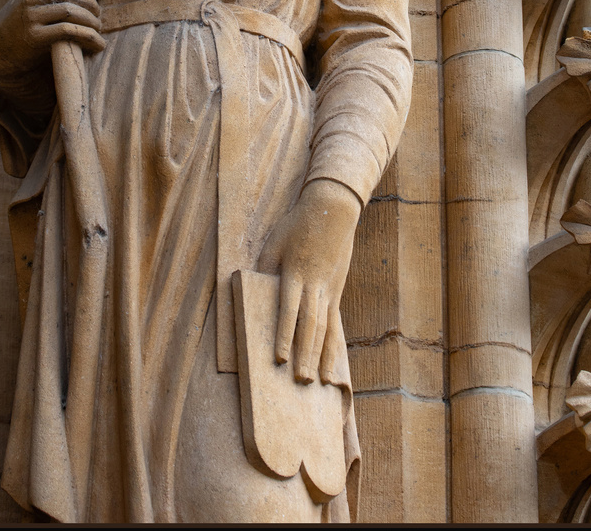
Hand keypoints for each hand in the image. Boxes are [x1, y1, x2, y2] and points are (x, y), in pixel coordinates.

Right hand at [0, 0, 105, 83]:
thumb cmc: (27, 18)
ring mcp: (31, 17)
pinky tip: (98, 45)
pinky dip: (88, 37)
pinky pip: (67, 32)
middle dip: (93, 5)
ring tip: (98, 30)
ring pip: (71, 12)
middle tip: (99, 16)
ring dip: (92, 22)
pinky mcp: (34, 37)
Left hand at [256, 178, 362, 384]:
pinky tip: (333, 364)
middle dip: (304, 355)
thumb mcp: (274, 244)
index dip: (283, 336)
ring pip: (326, 329)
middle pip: (309, 326)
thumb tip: (254, 294)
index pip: (288, 311)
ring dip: (322, 356)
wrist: (333, 210)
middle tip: (301, 381)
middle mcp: (315, 287)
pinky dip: (334, 345)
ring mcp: (330, 291)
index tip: (279, 358)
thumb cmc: (296, 226)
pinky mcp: (336, 292)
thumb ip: (265, 269)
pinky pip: (336, 324)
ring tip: (320, 381)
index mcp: (295, 274)